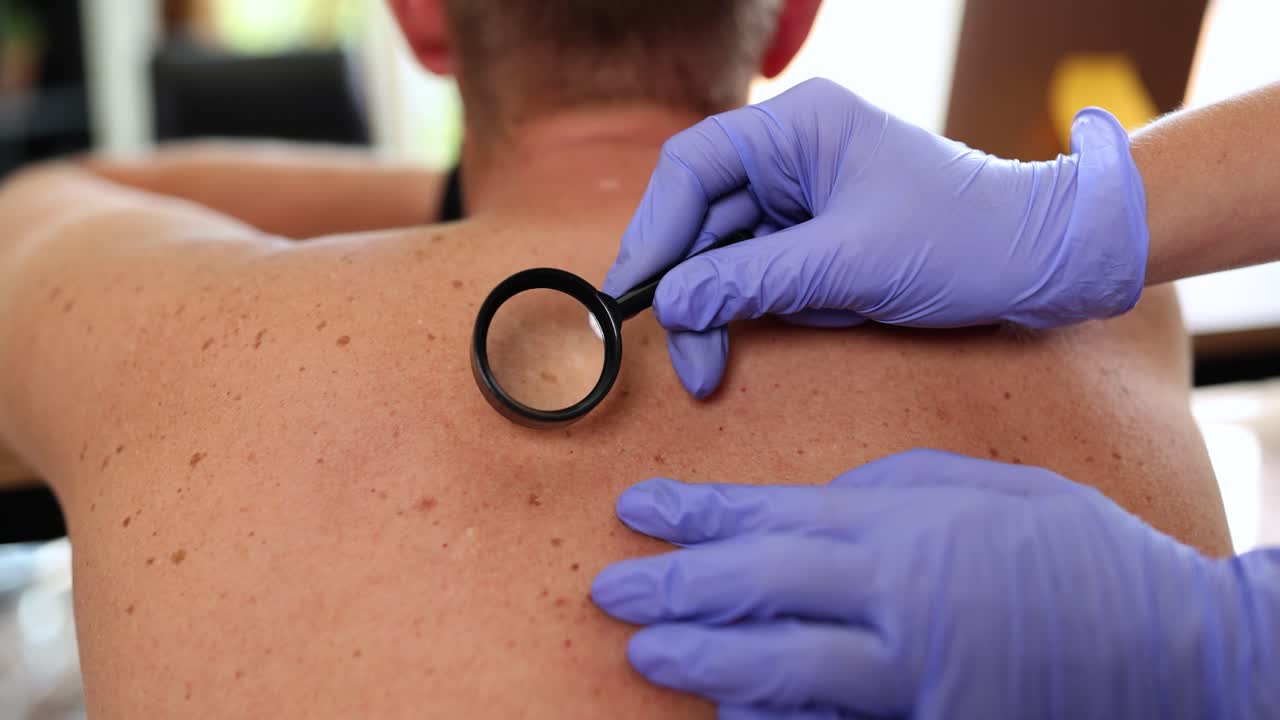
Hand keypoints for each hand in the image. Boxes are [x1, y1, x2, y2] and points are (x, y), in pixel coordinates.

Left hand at [592, 450, 1276, 718]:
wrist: (1177, 649)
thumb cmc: (1076, 553)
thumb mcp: (980, 487)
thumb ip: (884, 493)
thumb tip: (807, 507)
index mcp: (906, 527)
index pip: (769, 516)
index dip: (693, 515)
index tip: (635, 509)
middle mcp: (897, 600)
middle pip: (756, 591)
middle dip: (673, 588)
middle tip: (611, 588)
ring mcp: (913, 678)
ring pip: (778, 669)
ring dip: (703, 659)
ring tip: (643, 651)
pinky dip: (771, 719)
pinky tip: (728, 709)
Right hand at [603, 78, 1147, 397]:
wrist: (1043, 262)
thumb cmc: (963, 238)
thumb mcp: (850, 263)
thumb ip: (751, 281)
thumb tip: (671, 305)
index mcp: (798, 125)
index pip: (692, 167)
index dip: (653, 230)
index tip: (634, 293)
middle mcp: (790, 154)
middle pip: (699, 218)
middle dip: (686, 288)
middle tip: (681, 354)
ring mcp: (801, 197)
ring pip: (721, 254)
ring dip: (716, 311)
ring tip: (714, 367)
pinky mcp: (813, 237)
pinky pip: (757, 274)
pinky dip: (755, 312)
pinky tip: (777, 334)